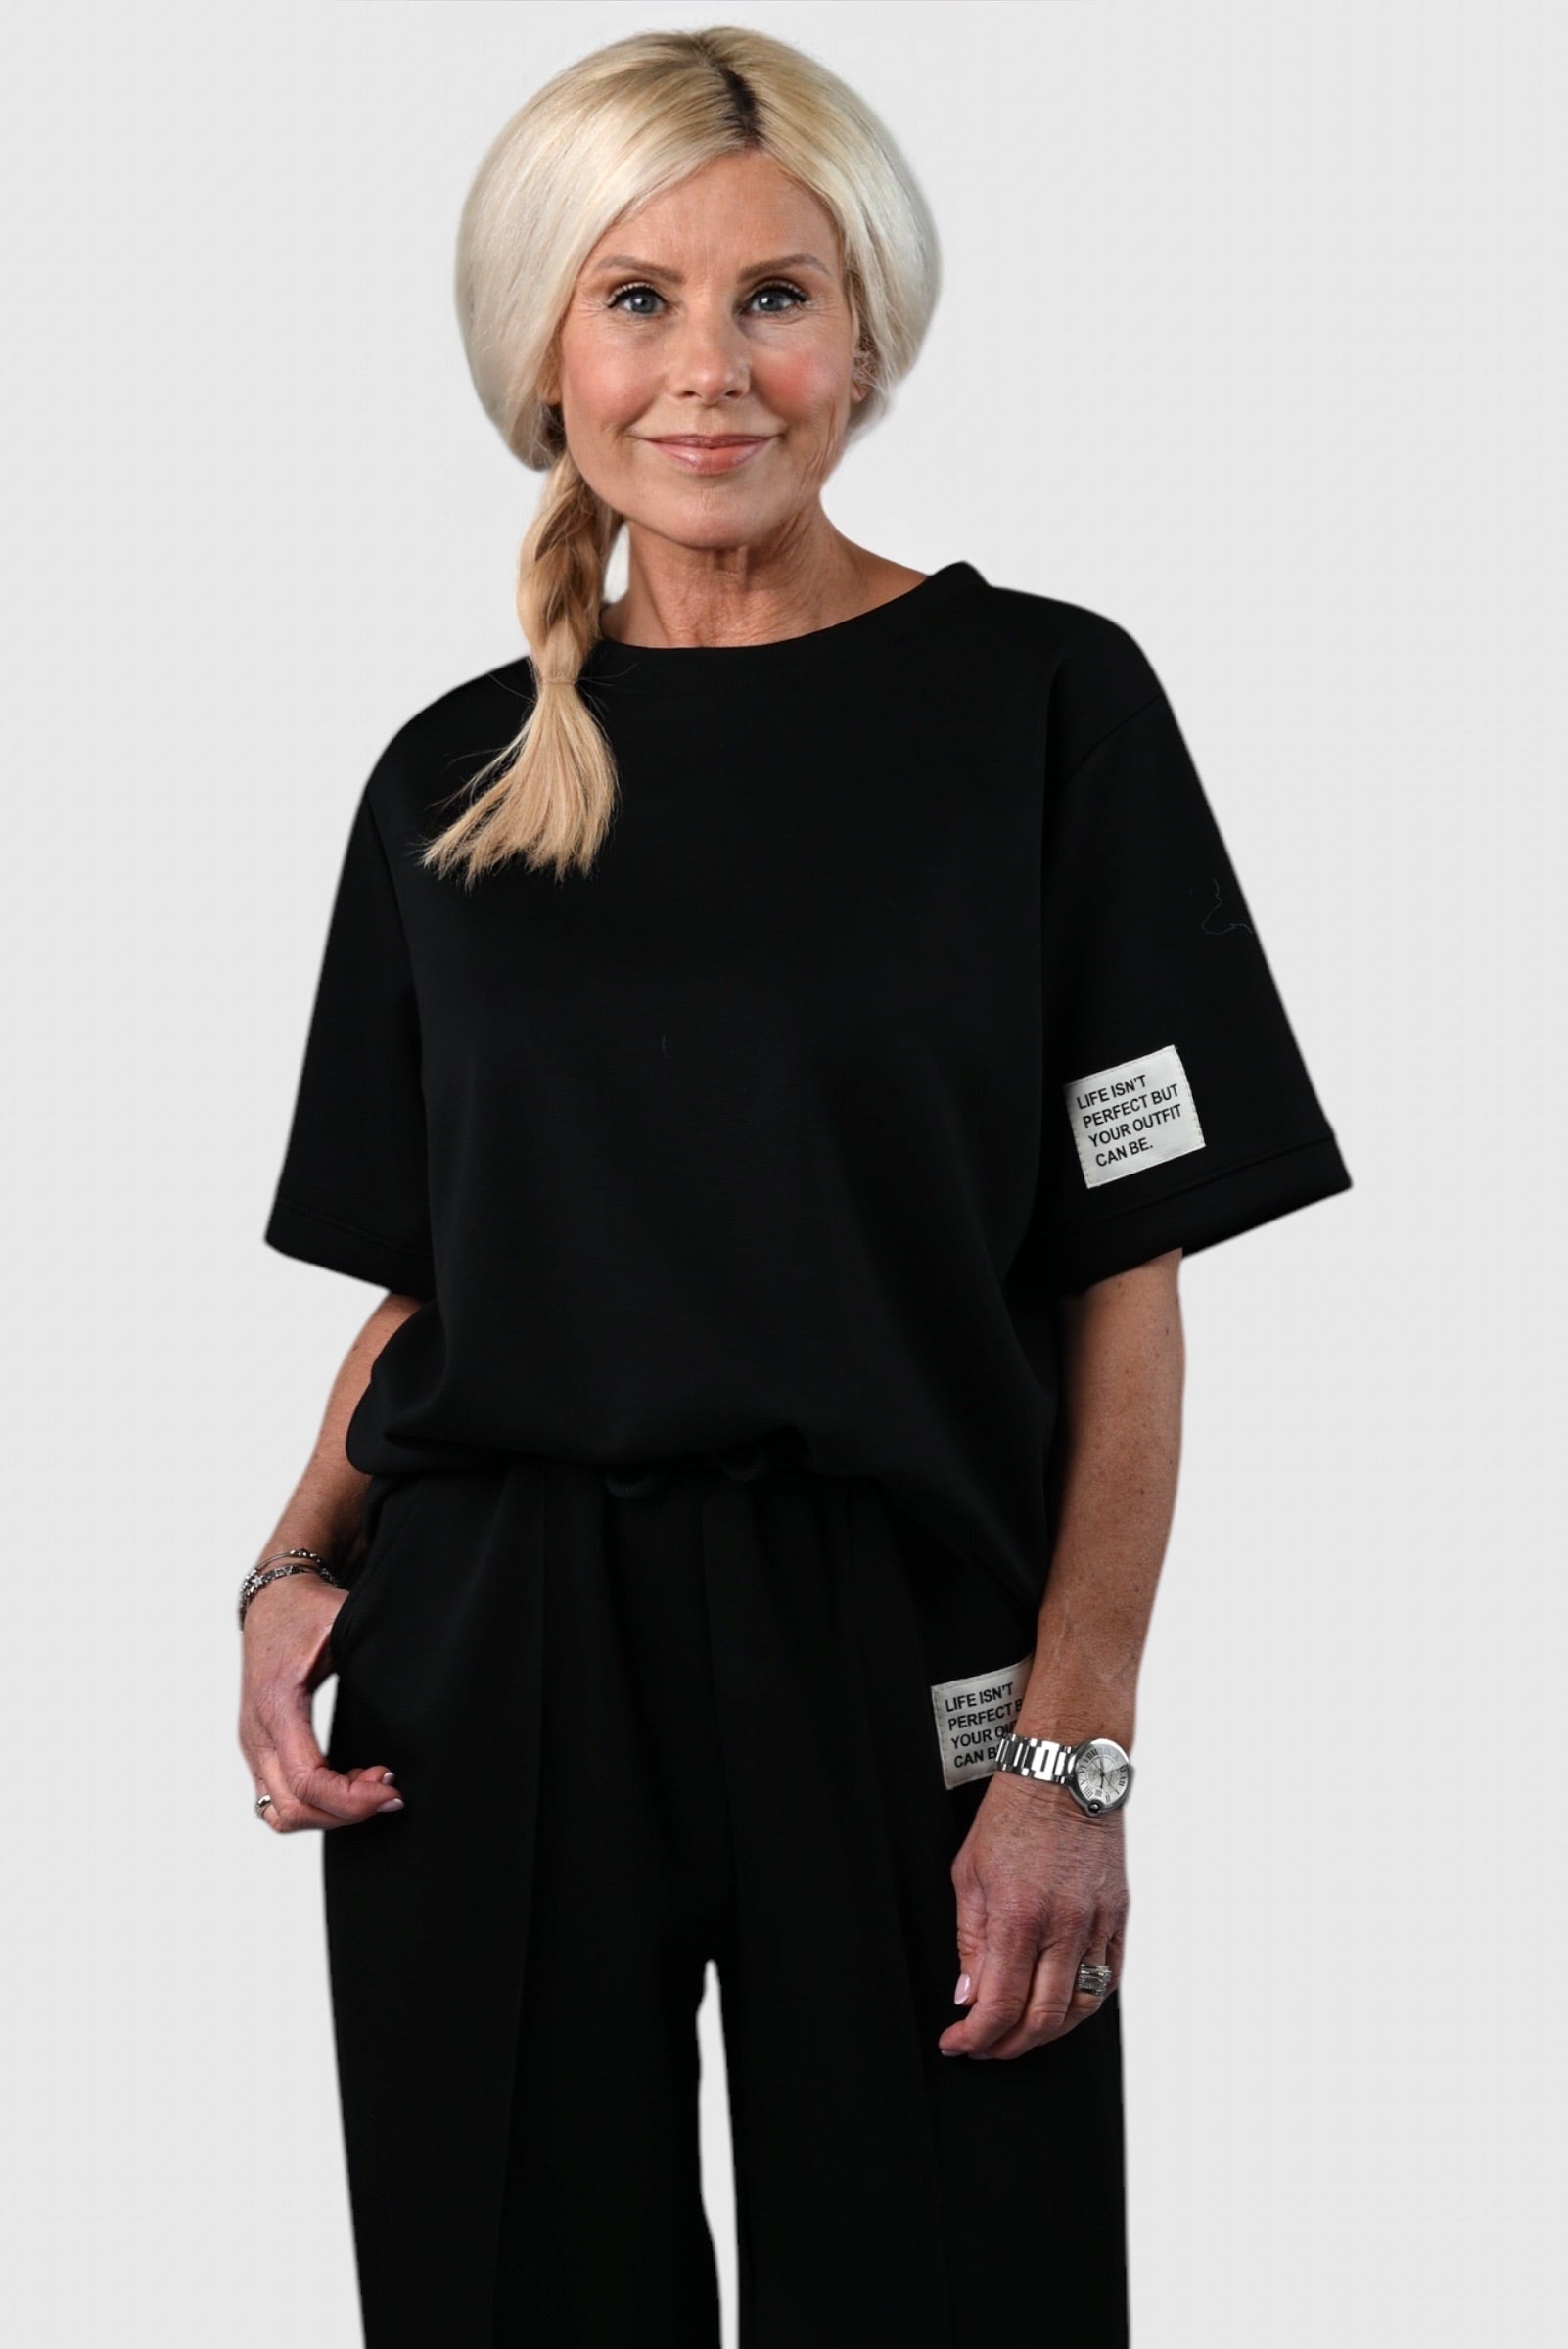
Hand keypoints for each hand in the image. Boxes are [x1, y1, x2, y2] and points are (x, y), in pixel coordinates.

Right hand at [238, 1573, 403, 1833]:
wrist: (274, 1600)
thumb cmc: (309, 1610)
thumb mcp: (344, 1624)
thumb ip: (373, 1656)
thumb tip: (422, 1685)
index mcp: (277, 1705)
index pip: (308, 1781)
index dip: (352, 1800)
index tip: (392, 1789)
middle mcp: (256, 1734)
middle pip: (293, 1810)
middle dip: (347, 1811)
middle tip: (389, 1789)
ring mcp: (254, 1745)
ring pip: (281, 1814)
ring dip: (329, 1813)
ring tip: (370, 1786)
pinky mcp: (260, 1749)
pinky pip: (278, 1800)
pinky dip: (314, 1805)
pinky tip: (350, 1783)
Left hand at [938, 1770, 1127, 2057]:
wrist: (1063, 1772)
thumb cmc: (1012, 1814)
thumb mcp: (969, 1873)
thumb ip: (970, 1940)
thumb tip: (970, 1995)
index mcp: (1019, 1914)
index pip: (1001, 2003)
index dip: (976, 2035)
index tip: (959, 2041)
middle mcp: (1064, 1925)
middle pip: (1042, 2018)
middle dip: (1008, 2045)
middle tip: (984, 2047)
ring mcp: (1097, 1922)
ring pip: (1080, 2008)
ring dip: (1047, 2033)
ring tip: (1019, 2034)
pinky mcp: (1118, 1916)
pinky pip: (1108, 1979)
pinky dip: (1082, 2005)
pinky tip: (1059, 2007)